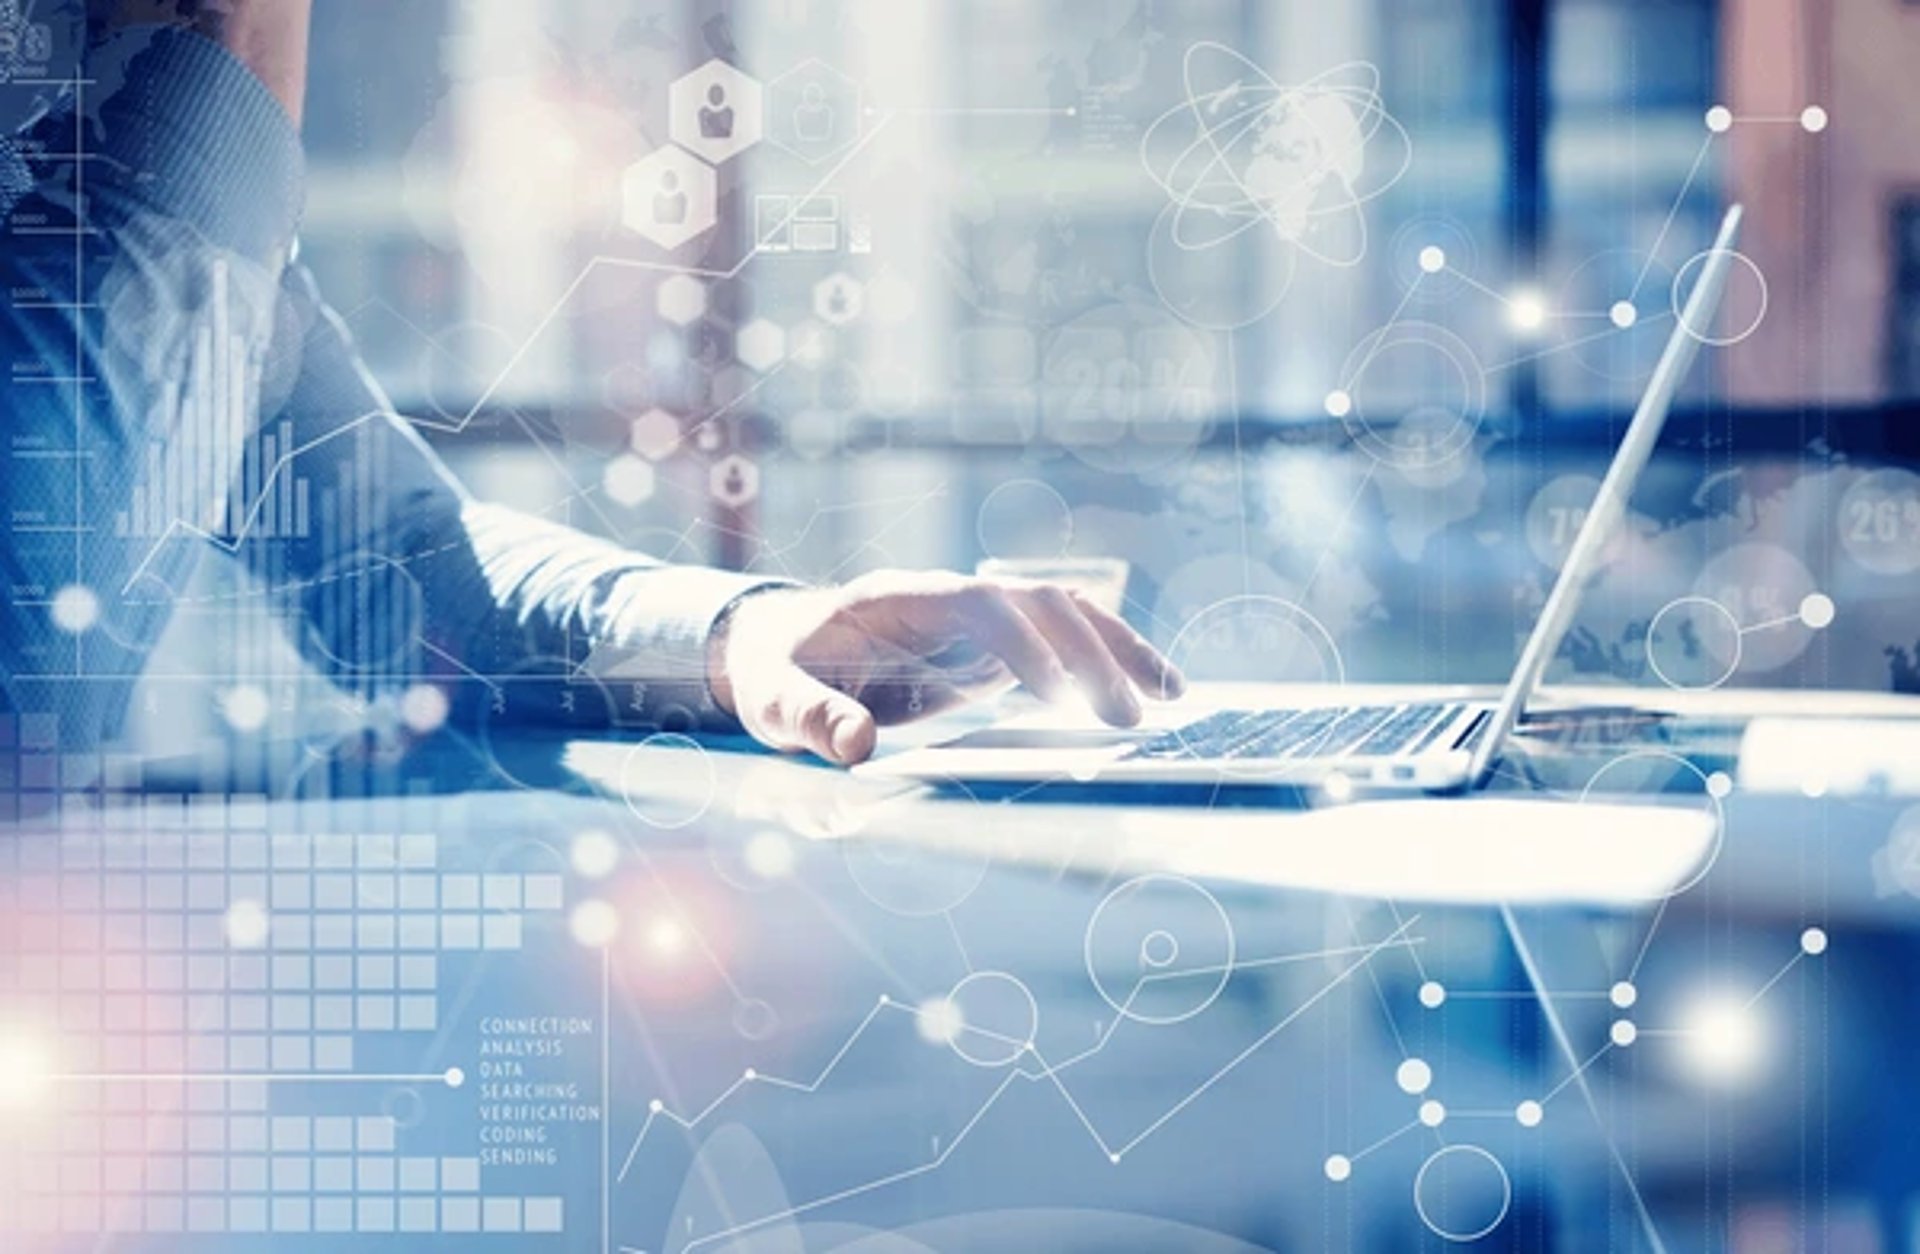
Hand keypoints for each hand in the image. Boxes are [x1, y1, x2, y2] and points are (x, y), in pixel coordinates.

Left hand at [709, 570, 1185, 765]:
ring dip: (1117, 649)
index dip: (1023, 643)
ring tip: (1171, 696)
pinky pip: (1057, 648)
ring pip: (1061, 616)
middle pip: (1037, 603)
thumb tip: (856, 747)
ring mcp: (972, 622)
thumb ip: (809, 718)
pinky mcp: (987, 651)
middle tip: (1128, 717)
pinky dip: (1103, 666)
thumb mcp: (771, 699)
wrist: (772, 645)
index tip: (1059, 693)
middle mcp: (949, 600)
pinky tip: (1146, 697)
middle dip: (1088, 652)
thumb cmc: (772, 670)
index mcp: (898, 597)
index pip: (979, 604)